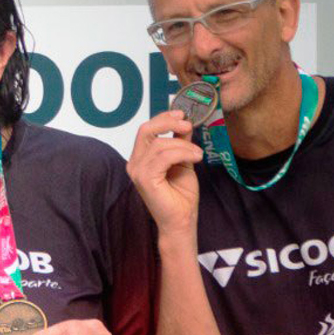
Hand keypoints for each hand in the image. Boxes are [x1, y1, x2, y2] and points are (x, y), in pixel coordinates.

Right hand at [127, 111, 203, 237]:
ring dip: (184, 145)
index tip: (182, 114)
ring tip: (198, 154)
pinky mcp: (145, 179)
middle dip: (169, 122)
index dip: (164, 118)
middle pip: (146, 130)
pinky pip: (164, 156)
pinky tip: (195, 158)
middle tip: (188, 125)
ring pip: (160, 144)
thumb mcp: (183, 160)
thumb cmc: (181, 195)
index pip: (147, 129)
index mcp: (141, 158)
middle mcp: (135, 163)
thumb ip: (180, 142)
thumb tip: (184, 122)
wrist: (181, 220)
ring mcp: (137, 171)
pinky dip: (182, 153)